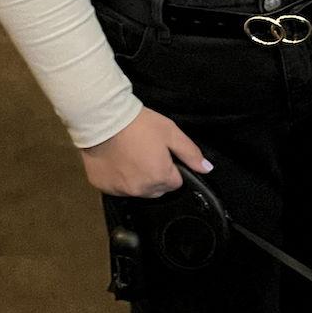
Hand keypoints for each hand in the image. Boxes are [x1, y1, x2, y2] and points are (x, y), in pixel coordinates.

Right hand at [81, 105, 213, 197]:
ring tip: (133, 156)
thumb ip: (190, 153)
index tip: (164, 154)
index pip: (176, 183)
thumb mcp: (170, 132)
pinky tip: (118, 161)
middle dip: (157, 176)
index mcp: (160, 177)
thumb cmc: (140, 125)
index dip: (172, 168)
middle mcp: (142, 190)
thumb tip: (207, 169)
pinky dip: (121, 179)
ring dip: (140, 179)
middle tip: (148, 154)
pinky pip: (119, 188)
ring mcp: (121, 191)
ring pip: (139, 191)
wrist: (104, 121)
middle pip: (158, 190)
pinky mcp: (104, 188)